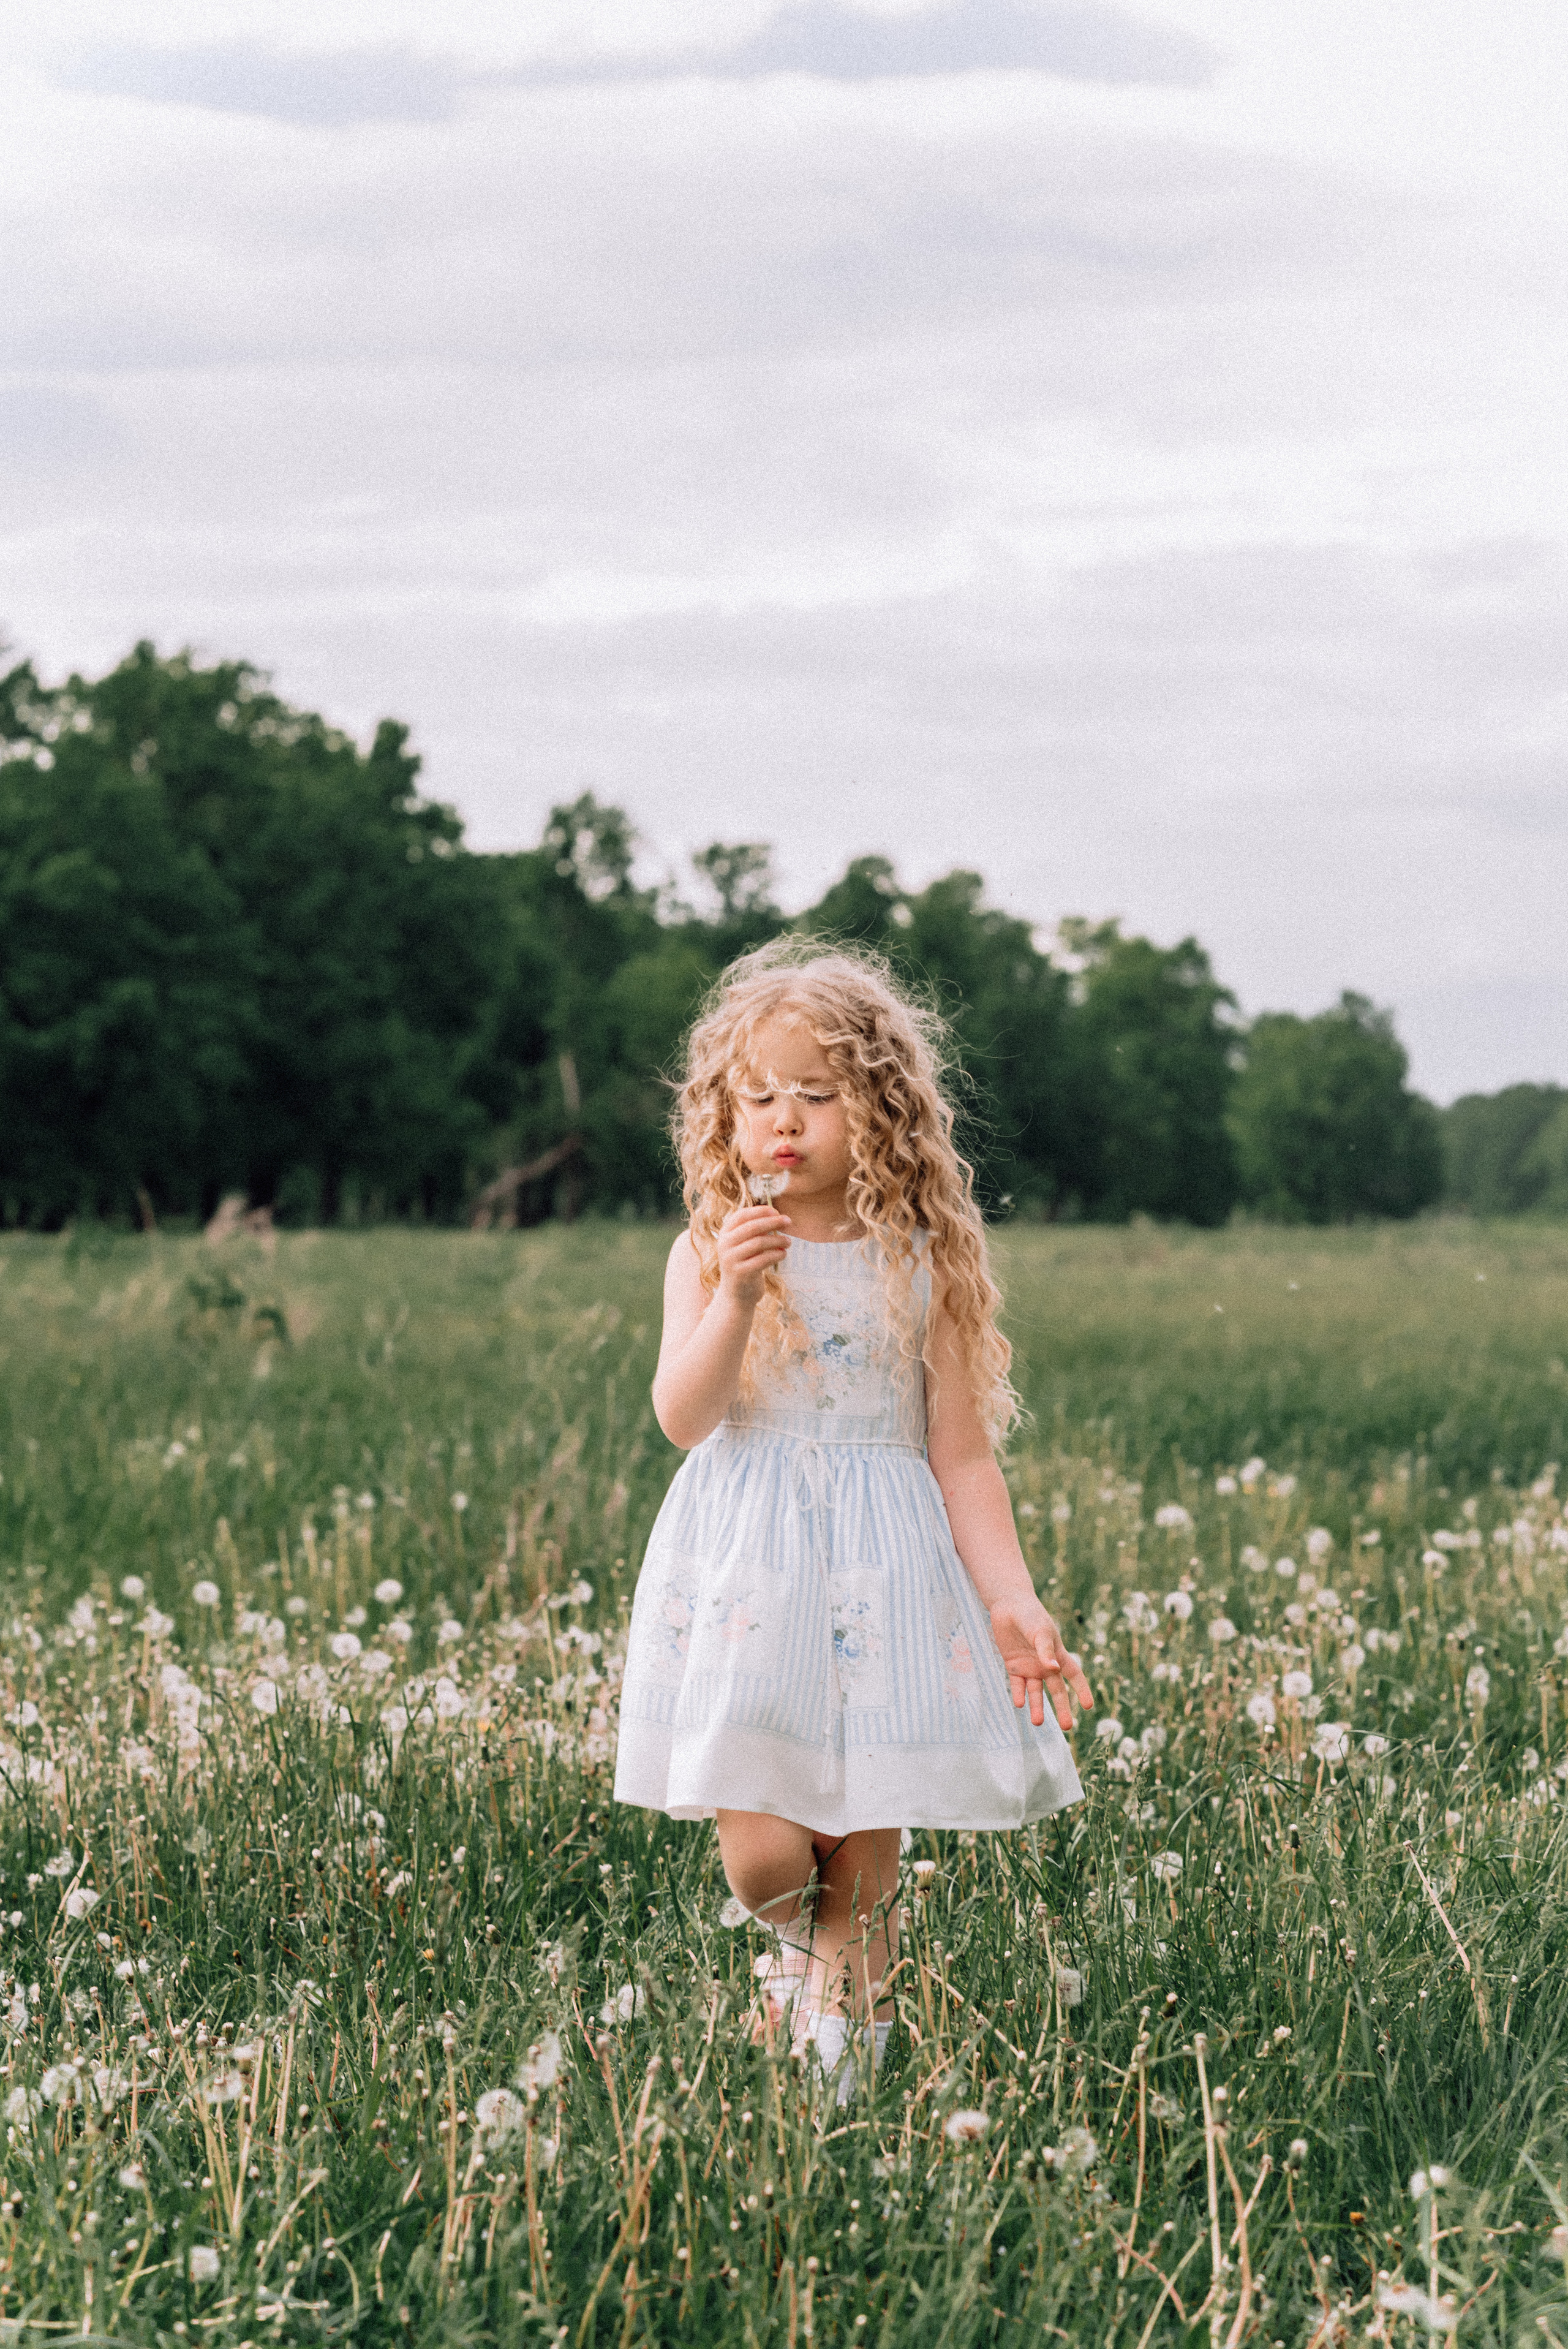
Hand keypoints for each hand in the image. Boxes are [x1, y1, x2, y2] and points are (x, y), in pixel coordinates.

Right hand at [715, 1201, 790, 1308]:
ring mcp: (731, 1259)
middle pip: (752, 1227)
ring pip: (759, 1242)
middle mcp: (724, 1244)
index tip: (776, 1211)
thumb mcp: (745, 1245)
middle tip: (789, 1221)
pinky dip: (776, 1254)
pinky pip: (763, 1259)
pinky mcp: (740, 1273)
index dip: (760, 1211)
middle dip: (773, 1222)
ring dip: (778, 1240)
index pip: (741, 1215)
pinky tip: (783, 1254)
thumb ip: (755, 1232)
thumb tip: (777, 1217)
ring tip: (788, 1242)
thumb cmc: (746, 1265)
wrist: (736, 1295)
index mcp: (725, 1233)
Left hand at [988, 1593, 1091, 1730]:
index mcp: (1058, 1654)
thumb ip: (1045, 1650)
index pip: (1074, 1675)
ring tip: (1037, 1723)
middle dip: (1062, 1708)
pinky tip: (1019, 1704)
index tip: (1089, 1706)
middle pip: (1057, 1690)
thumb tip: (1054, 1670)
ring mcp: (1029, 1667)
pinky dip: (1018, 1694)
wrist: (1008, 1605)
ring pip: (1035, 1692)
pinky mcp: (1013, 1666)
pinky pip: (1017, 1685)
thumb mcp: (1041, 1631)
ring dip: (1036, 1707)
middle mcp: (1045, 1665)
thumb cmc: (1030, 1615)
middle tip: (1068, 1727)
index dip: (1082, 1690)